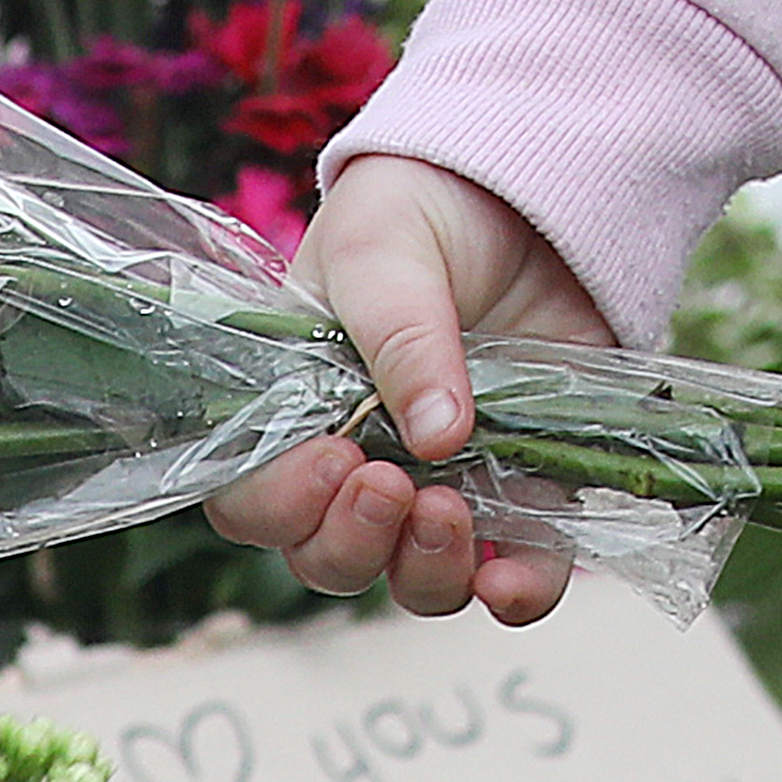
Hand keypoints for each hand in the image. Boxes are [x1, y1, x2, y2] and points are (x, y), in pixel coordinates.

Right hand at [204, 154, 611, 622]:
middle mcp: (361, 462)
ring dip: (424, 571)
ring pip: (412, 582)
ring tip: (449, 511)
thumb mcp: (385, 245)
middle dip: (351, 542)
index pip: (253, 495)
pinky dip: (517, 592)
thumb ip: (399, 333)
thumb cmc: (420, 209)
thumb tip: (436, 435)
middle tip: (388, 483)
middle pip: (326, 558)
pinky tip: (511, 582)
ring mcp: (444, 483)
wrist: (524, 189)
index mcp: (296, 405)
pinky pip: (519, 574)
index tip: (337, 458)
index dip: (284, 503)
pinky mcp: (528, 487)